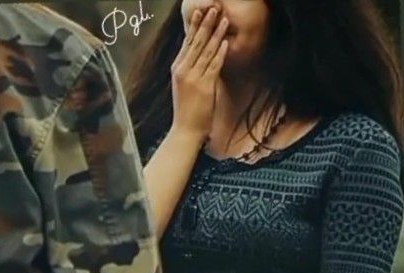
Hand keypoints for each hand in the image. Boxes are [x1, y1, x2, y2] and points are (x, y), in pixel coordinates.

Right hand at [171, 3, 228, 143]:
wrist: (185, 130)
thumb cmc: (187, 110)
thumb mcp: (184, 86)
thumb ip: (190, 70)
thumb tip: (199, 55)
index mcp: (177, 69)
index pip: (187, 43)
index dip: (194, 26)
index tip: (200, 11)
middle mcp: (183, 71)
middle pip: (196, 42)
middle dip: (206, 24)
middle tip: (214, 8)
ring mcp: (194, 78)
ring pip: (206, 51)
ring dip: (216, 34)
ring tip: (224, 19)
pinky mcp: (204, 87)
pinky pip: (214, 66)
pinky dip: (220, 53)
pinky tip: (226, 42)